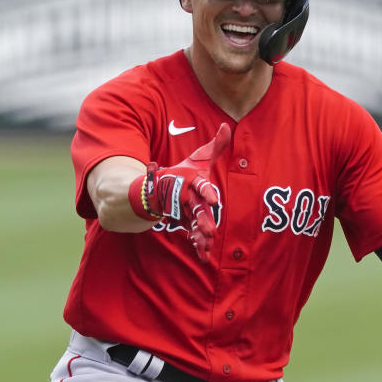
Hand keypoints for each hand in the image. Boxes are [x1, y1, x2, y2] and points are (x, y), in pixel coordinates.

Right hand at [129, 123, 230, 260]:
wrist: (154, 188)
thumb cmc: (182, 172)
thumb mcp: (198, 158)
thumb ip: (215, 146)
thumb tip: (226, 126)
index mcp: (191, 181)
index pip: (200, 185)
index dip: (206, 191)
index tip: (213, 199)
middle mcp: (186, 197)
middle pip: (197, 209)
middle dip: (203, 220)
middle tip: (211, 231)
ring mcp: (183, 211)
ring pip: (193, 224)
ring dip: (200, 235)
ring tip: (208, 245)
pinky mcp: (183, 221)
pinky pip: (191, 233)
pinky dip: (197, 244)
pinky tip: (204, 255)